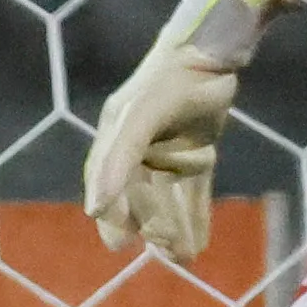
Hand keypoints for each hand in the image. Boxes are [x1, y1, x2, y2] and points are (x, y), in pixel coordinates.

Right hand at [82, 46, 237, 264]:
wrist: (211, 51)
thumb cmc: (171, 82)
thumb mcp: (142, 117)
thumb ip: (120, 158)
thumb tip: (96, 207)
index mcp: (116, 137)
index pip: (108, 184)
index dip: (112, 213)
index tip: (118, 243)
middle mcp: (138, 146)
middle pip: (141, 195)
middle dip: (153, 224)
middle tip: (170, 251)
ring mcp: (168, 148)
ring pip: (169, 196)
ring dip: (176, 225)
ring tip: (186, 255)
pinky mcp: (195, 149)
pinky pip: (192, 188)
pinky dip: (195, 212)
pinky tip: (199, 238)